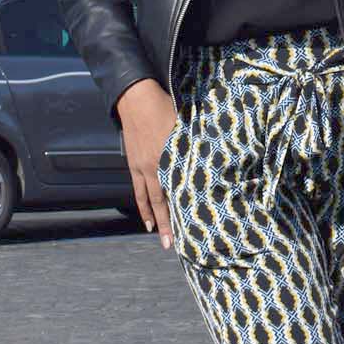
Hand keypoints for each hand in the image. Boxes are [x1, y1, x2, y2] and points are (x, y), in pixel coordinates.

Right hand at [116, 78, 177, 250]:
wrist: (136, 98)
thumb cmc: (164, 106)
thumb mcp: (183, 123)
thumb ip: (194, 143)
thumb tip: (209, 156)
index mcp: (170, 156)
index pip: (180, 188)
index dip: (186, 208)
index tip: (194, 226)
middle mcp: (155, 166)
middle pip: (163, 201)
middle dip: (168, 224)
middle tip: (173, 245)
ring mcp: (142, 167)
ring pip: (149, 200)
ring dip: (155, 220)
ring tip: (160, 238)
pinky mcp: (134, 164)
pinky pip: (138, 191)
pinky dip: (142, 206)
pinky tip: (146, 218)